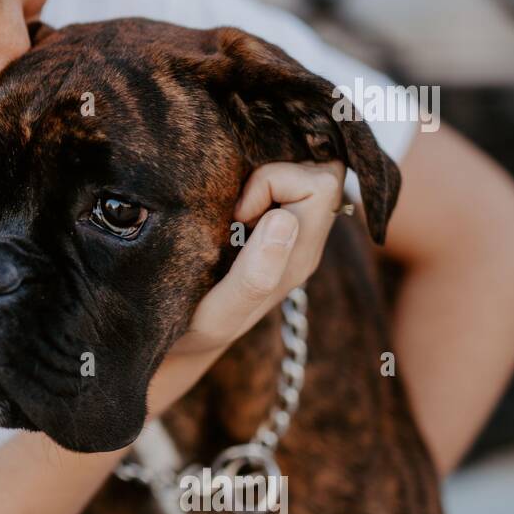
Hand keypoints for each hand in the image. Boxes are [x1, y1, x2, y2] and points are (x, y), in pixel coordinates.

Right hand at [170, 160, 346, 357]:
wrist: (189, 342)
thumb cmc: (197, 329)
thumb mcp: (220, 312)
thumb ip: (255, 274)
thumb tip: (284, 218)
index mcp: (299, 256)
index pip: (319, 185)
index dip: (274, 181)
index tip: (237, 213)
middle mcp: (306, 241)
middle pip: (325, 175)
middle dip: (278, 171)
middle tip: (237, 205)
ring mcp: (295, 235)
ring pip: (309, 176)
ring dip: (270, 177)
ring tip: (233, 207)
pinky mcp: (278, 230)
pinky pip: (290, 187)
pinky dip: (264, 184)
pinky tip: (234, 206)